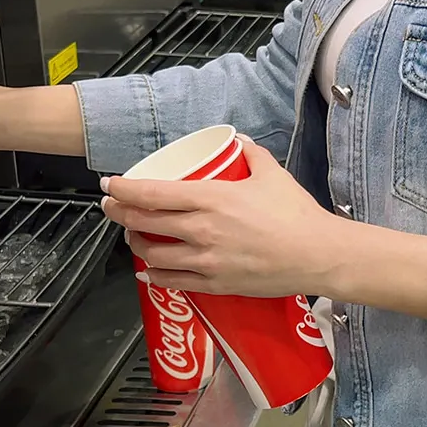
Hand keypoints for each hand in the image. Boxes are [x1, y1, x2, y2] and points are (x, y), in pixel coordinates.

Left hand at [103, 138, 329, 299]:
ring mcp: (205, 261)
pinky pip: (173, 282)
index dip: (124, 189)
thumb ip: (250, 154)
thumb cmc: (296, 214)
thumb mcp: (271, 173)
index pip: (153, 193)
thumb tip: (239, 142)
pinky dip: (154, 276)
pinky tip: (149, 271)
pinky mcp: (214, 285)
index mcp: (212, 199)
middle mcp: (202, 230)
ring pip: (153, 254)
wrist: (316, 255)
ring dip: (135, 245)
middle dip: (120, 215)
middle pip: (145, 223)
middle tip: (111, 208)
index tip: (110, 185)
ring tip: (131, 236)